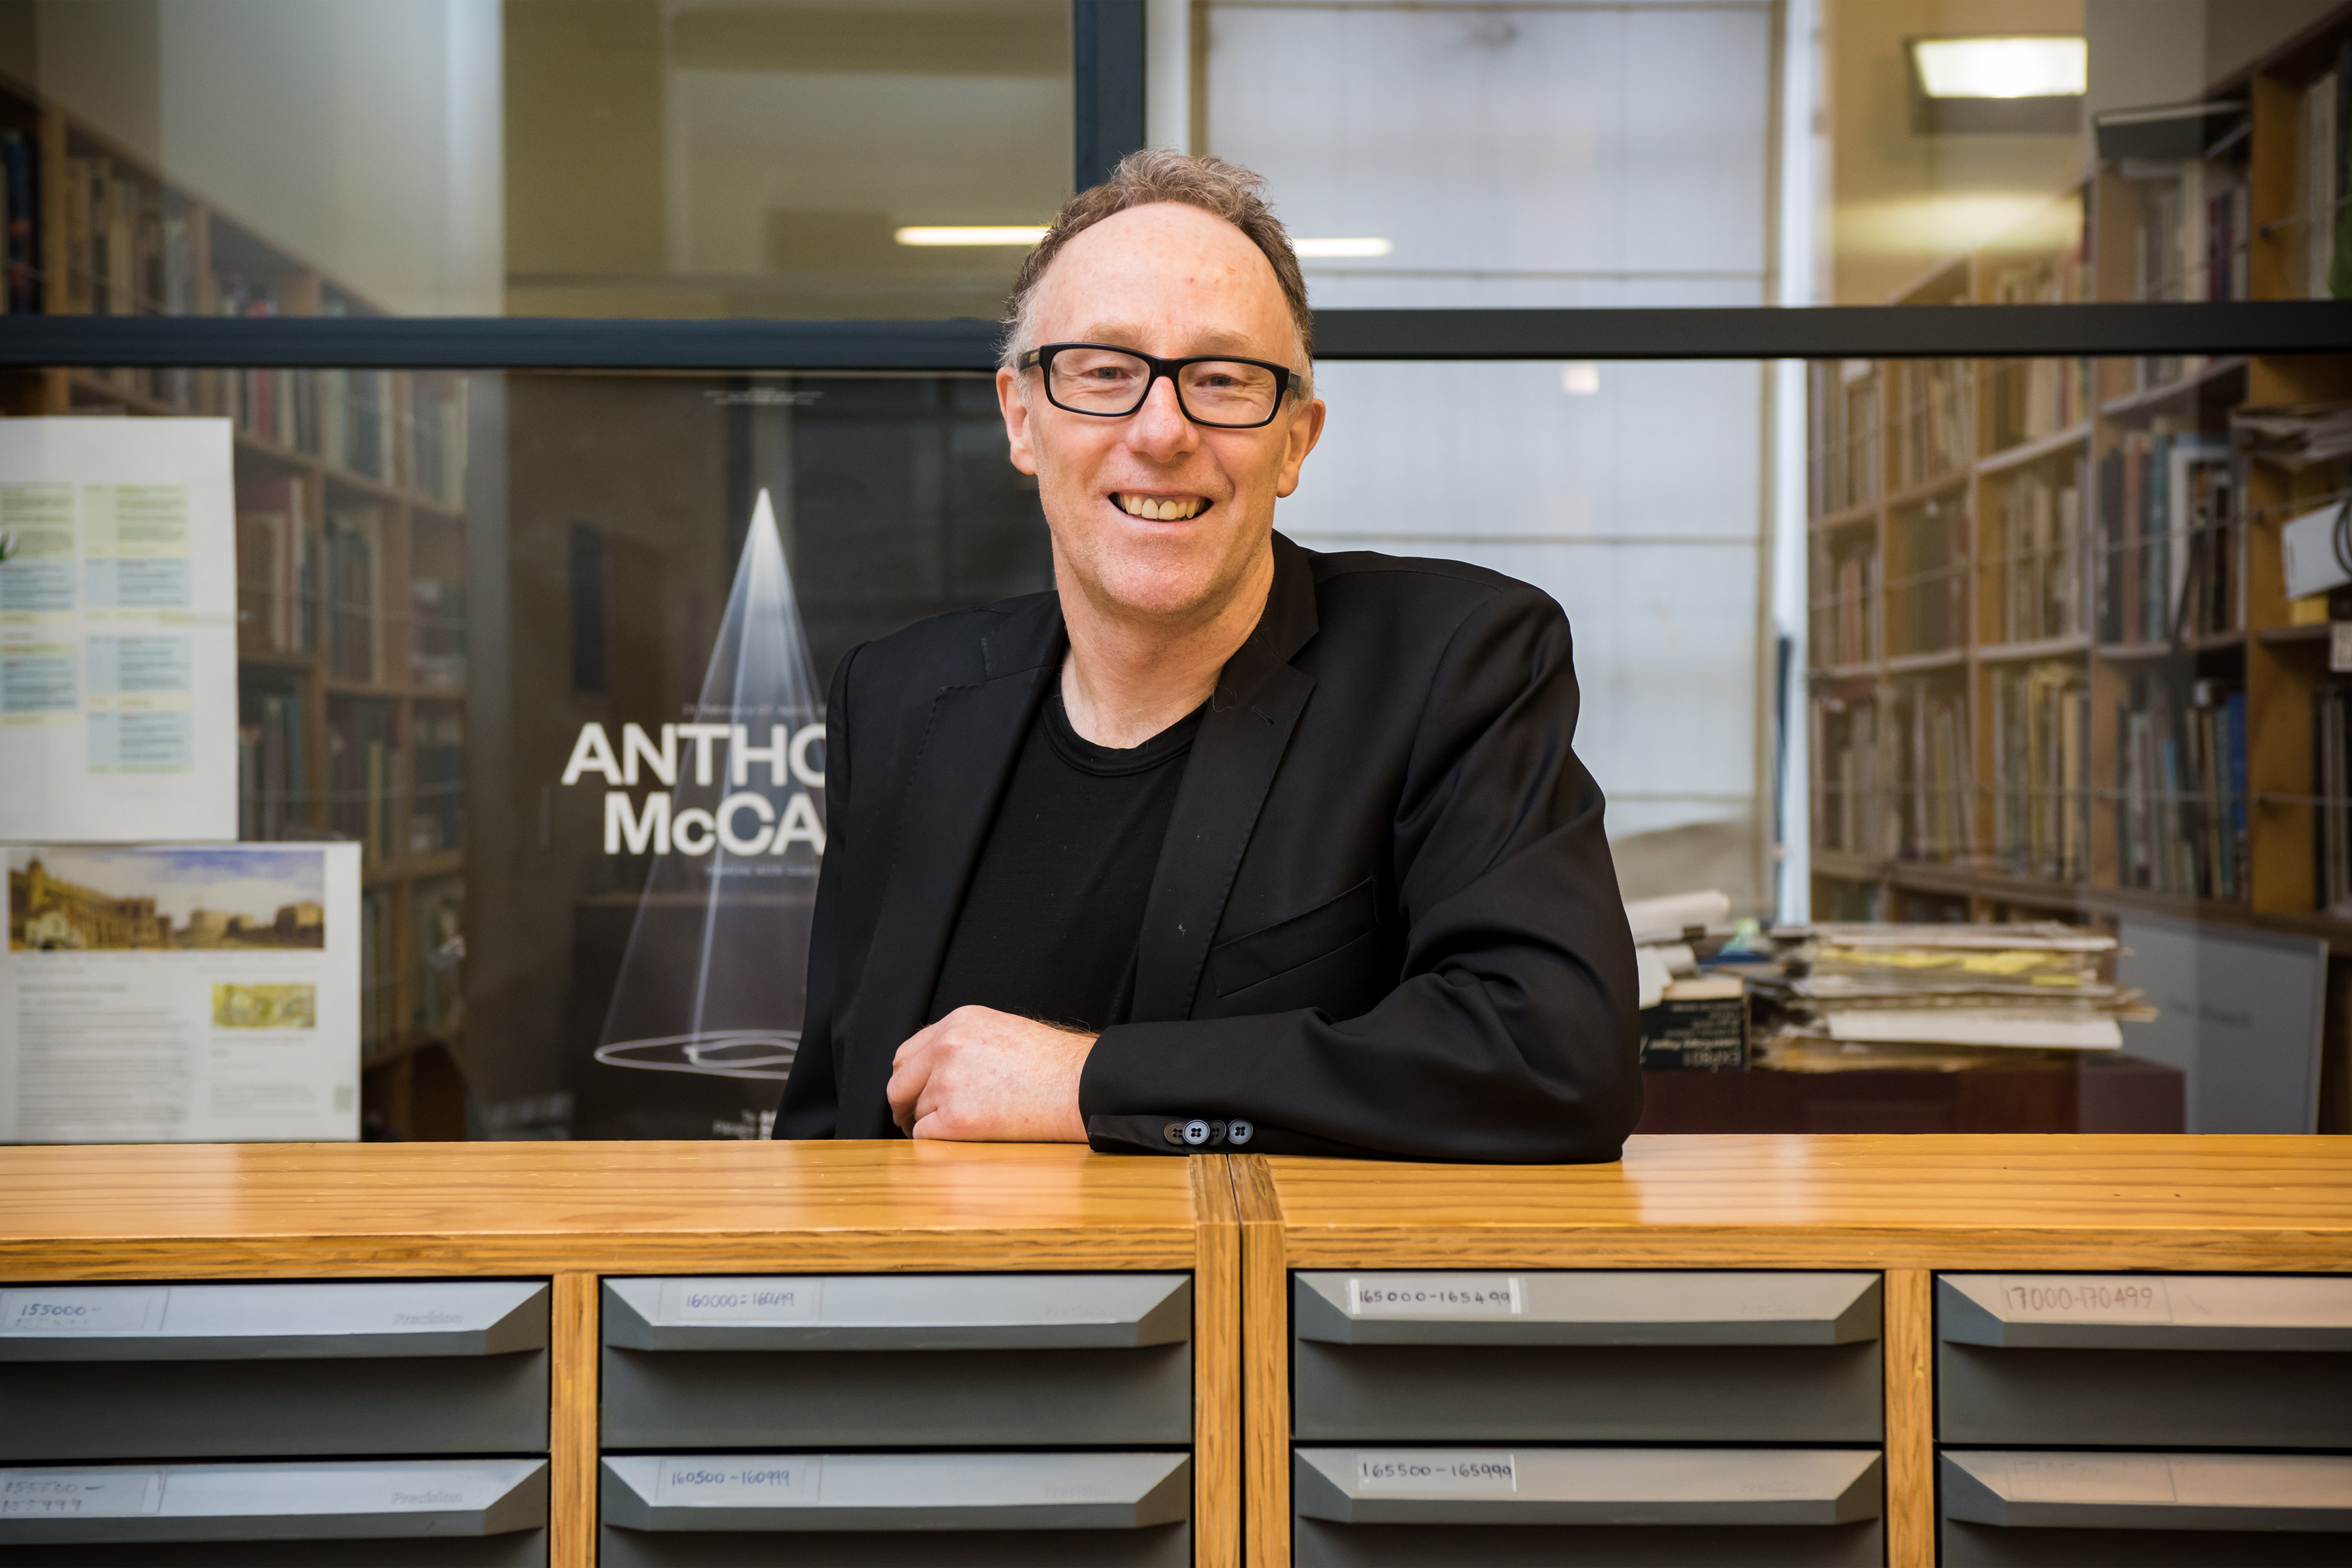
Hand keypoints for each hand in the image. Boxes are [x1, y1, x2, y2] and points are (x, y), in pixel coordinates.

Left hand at [887, 1006, 1093, 1141]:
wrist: (1078, 1086)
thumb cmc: (1051, 1064)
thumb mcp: (999, 1030)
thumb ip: (961, 1043)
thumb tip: (932, 1069)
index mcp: (956, 1023)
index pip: (907, 1054)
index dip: (908, 1079)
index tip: (913, 1093)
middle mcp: (946, 1048)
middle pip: (899, 1083)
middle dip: (904, 1105)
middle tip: (913, 1120)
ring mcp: (948, 1083)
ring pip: (916, 1113)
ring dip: (930, 1124)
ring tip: (959, 1128)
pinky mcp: (956, 1118)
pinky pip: (924, 1136)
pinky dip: (936, 1142)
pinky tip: (960, 1139)